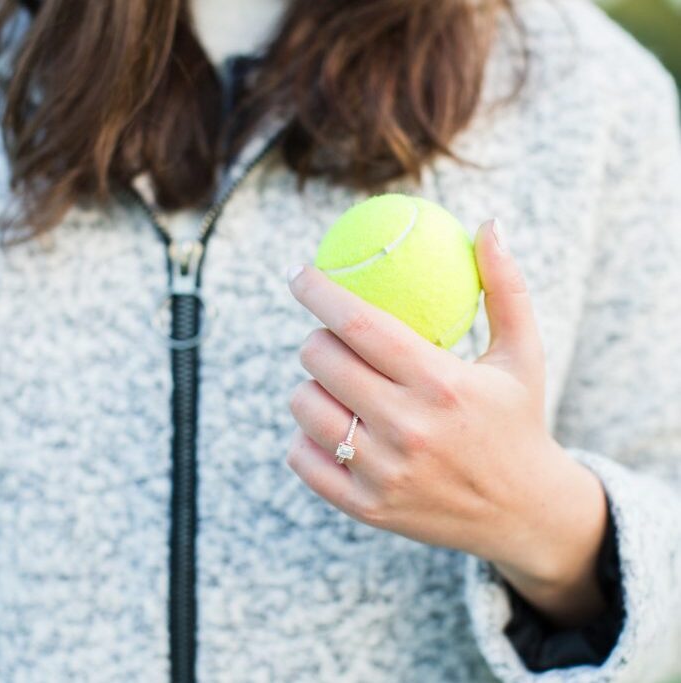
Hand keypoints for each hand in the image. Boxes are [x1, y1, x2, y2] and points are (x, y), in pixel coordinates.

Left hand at [286, 218, 607, 625]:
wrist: (523, 513)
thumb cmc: (518, 422)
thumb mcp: (523, 354)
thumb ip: (506, 288)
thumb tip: (488, 225)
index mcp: (443, 385)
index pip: (359, 325)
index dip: (320, 292)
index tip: (300, 275)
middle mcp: (408, 429)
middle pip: (322, 360)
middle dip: (315, 339)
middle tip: (330, 339)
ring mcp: (383, 472)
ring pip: (304, 405)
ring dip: (310, 385)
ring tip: (338, 386)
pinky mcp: (367, 506)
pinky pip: (303, 457)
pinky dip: (306, 436)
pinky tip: (332, 427)